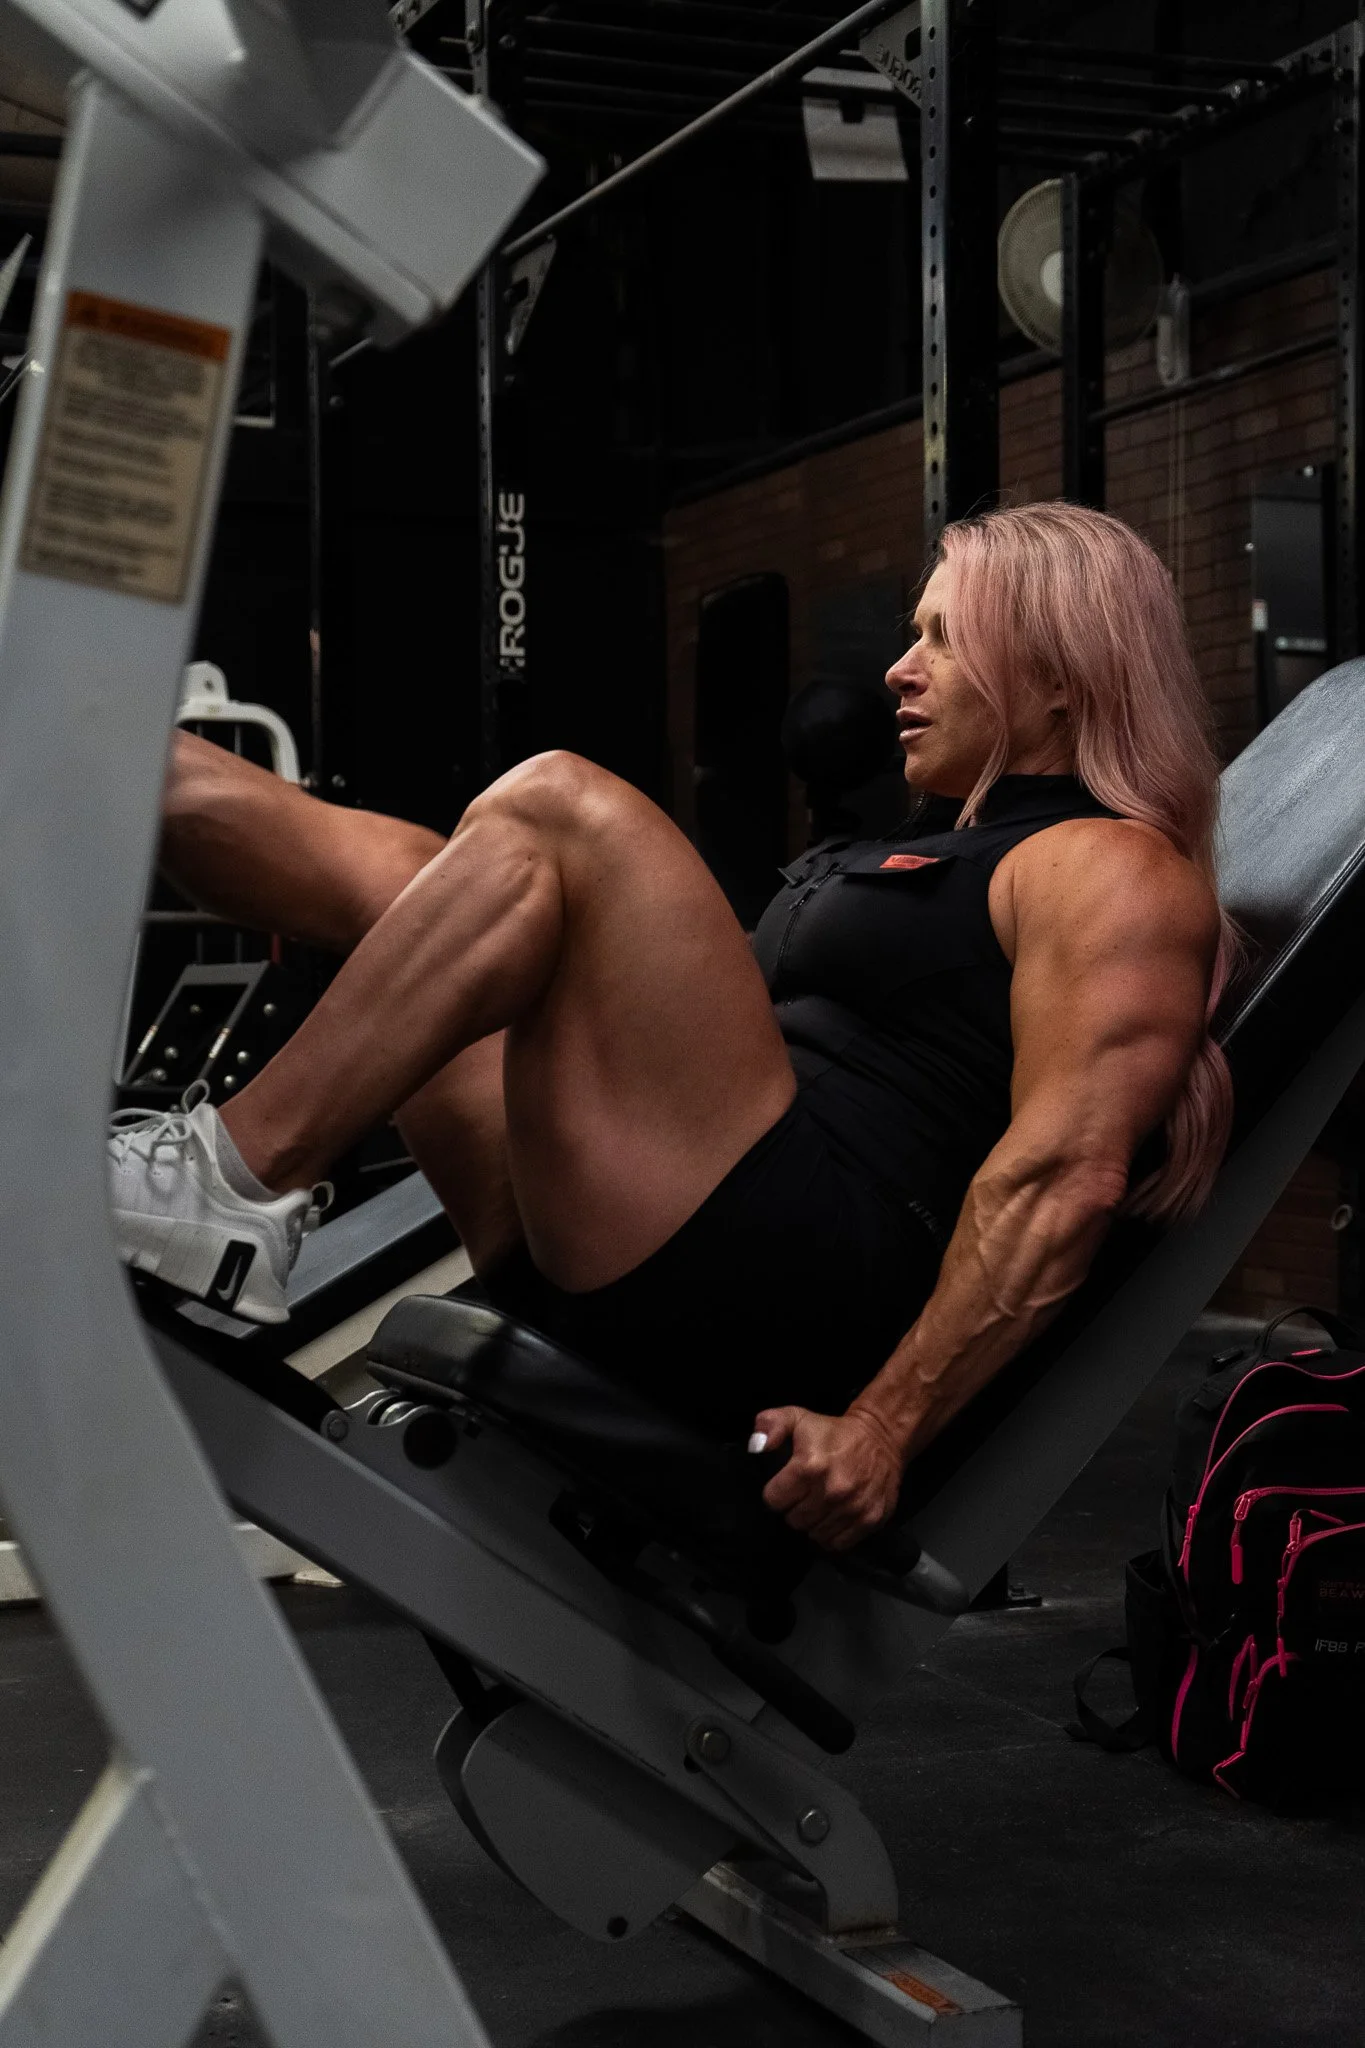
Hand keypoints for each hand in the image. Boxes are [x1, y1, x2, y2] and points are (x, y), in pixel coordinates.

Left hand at [752, 1405, 905, 1551]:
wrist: (881, 1437)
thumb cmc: (833, 1432)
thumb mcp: (797, 1417)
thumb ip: (770, 1424)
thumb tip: (756, 1447)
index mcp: (809, 1466)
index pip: (774, 1500)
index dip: (777, 1493)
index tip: (787, 1485)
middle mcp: (831, 1491)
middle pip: (793, 1520)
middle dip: (795, 1508)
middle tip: (806, 1494)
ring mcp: (852, 1508)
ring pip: (814, 1534)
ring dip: (814, 1522)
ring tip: (821, 1504)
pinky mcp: (869, 1520)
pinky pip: (836, 1544)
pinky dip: (832, 1534)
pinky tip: (834, 1517)